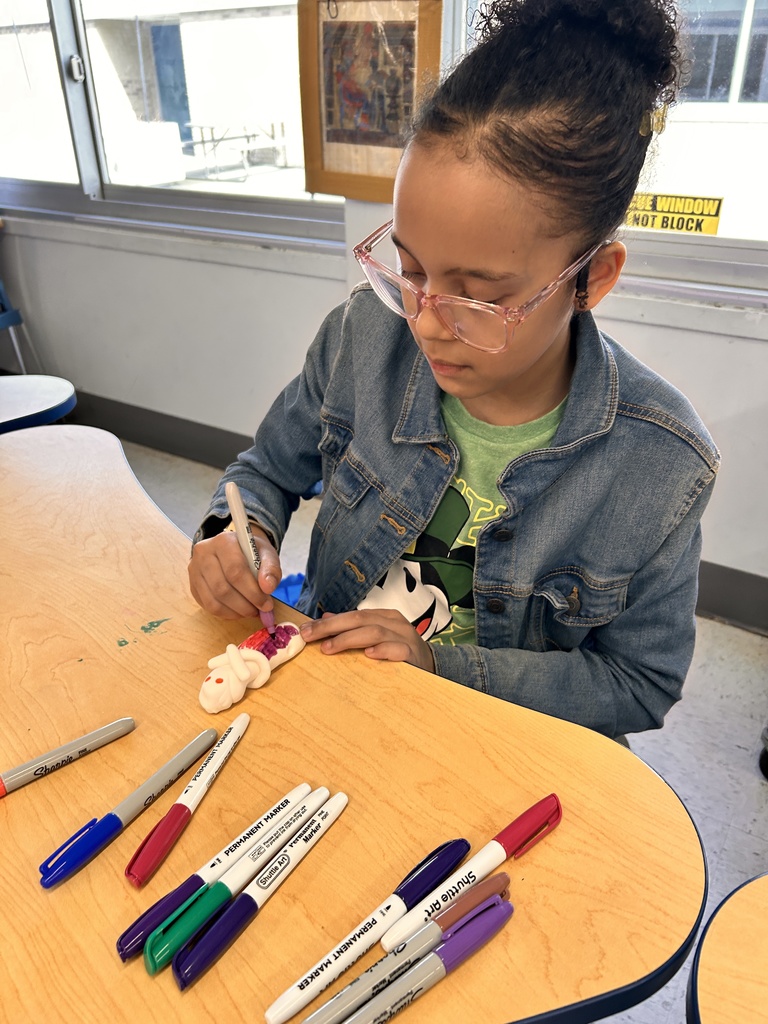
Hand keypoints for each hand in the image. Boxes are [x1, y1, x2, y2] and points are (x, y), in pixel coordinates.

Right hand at [188, 527, 280, 619]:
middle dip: (244, 605)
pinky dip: (225, 613)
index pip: (235, 570)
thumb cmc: (252, 553)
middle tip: (259, 610)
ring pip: (213, 600)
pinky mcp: (193, 585)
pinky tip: (238, 611)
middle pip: (222, 587)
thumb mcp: (267, 554)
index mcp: (223, 541)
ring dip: (235, 612)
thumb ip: (271, 569)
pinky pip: (207, 606)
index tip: (266, 604)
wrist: (235, 549)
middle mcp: (204, 553)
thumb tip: (268, 588)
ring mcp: (195, 570)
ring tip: (250, 611)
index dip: (252, 592)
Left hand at [299, 609, 434, 672]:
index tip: (305, 630)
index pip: (352, 615)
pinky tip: (368, 655)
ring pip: (374, 632)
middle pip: (359, 619)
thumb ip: (354, 628)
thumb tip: (325, 618)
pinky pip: (397, 649)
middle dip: (331, 627)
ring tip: (329, 648)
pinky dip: (382, 650)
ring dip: (349, 639)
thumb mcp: (377, 637)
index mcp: (384, 616)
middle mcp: (394, 623)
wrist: (434, 666)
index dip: (327, 622)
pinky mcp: (413, 654)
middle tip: (309, 636)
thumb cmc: (400, 652)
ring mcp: (405, 637)